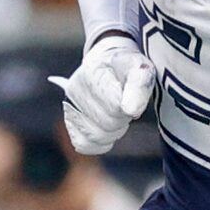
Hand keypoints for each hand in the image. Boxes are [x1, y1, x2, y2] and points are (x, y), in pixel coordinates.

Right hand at [51, 33, 154, 155]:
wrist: (108, 64)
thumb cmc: (126, 67)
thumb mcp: (139, 68)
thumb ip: (139, 86)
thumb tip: (131, 110)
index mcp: (93, 72)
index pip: (116, 106)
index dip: (131, 105)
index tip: (132, 95)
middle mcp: (75, 89)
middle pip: (108, 123)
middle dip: (123, 118)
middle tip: (125, 106)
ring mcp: (70, 106)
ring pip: (96, 136)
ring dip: (114, 131)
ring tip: (116, 115)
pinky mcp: (70, 122)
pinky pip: (84, 144)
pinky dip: (100, 142)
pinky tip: (107, 129)